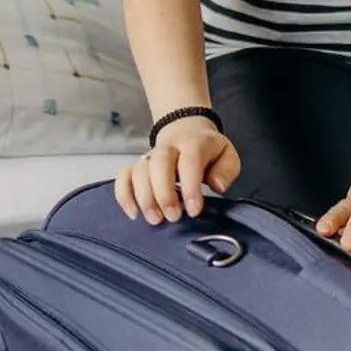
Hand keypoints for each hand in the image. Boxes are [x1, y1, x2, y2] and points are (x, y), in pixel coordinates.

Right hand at [114, 117, 239, 224]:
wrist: (187, 130)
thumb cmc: (208, 150)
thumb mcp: (227, 156)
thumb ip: (226, 170)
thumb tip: (217, 186)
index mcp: (194, 143)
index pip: (189, 161)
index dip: (190, 187)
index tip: (193, 210)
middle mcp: (168, 146)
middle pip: (159, 163)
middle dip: (163, 193)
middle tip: (173, 217)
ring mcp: (150, 155)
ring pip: (139, 170)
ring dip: (144, 197)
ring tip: (155, 219)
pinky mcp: (137, 165)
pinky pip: (124, 176)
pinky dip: (124, 195)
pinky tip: (133, 213)